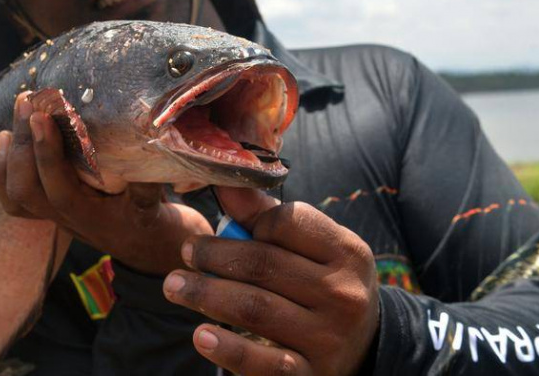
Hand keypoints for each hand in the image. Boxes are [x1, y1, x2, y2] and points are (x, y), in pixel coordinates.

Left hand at [0, 92, 212, 274]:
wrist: (147, 247)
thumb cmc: (153, 221)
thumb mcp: (156, 205)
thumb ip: (147, 186)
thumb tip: (145, 153)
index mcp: (91, 217)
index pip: (57, 187)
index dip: (46, 152)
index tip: (43, 116)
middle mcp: (65, 219)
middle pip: (27, 188)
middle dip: (23, 143)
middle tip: (28, 100)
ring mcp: (52, 216)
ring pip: (14, 194)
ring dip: (9, 153)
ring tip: (17, 114)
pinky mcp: (48, 209)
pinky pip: (13, 197)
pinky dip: (2, 168)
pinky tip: (5, 139)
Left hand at [162, 187, 378, 374]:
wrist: (365, 351)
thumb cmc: (326, 286)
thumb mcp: (316, 250)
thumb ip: (270, 218)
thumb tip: (227, 181)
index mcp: (347, 252)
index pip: (288, 222)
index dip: (245, 220)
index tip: (215, 226)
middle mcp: (343, 294)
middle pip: (263, 264)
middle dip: (214, 256)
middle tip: (185, 253)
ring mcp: (329, 338)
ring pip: (255, 308)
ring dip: (206, 294)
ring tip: (174, 286)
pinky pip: (263, 362)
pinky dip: (228, 348)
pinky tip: (201, 335)